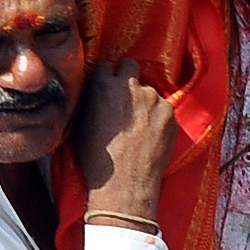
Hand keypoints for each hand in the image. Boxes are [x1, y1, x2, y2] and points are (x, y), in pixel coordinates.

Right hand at [75, 58, 176, 221]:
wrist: (124, 185)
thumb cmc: (96, 160)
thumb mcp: (80, 126)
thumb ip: (90, 101)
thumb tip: (95, 92)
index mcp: (102, 86)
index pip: (105, 65)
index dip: (106, 77)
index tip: (107, 86)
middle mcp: (129, 86)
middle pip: (130, 65)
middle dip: (128, 76)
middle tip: (125, 97)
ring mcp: (152, 98)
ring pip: (148, 90)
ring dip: (144, 101)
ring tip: (139, 126)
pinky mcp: (169, 112)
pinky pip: (162, 107)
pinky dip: (158, 116)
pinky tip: (150, 134)